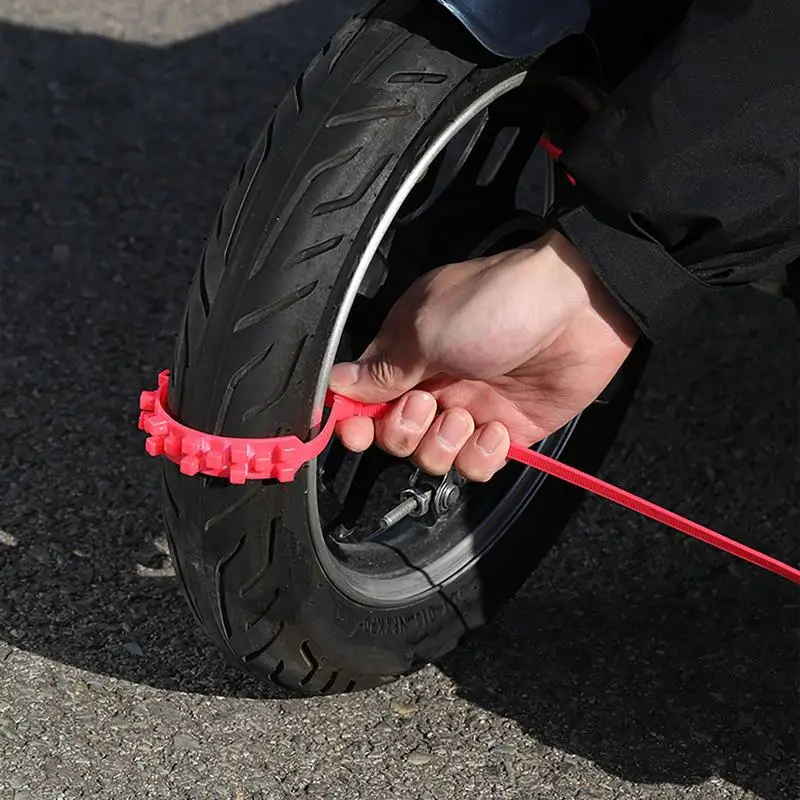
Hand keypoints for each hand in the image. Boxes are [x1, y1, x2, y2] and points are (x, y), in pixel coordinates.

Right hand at [329, 230, 638, 481]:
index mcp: (406, 350)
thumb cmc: (499, 302)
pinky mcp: (506, 430)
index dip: (352, 418)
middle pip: (392, 434)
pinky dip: (481, 455)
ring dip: (443, 444)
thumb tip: (337, 384)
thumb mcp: (428, 329)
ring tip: (467, 416)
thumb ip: (383, 367)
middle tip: (425, 405)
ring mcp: (469, 407)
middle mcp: (432, 381)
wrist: (581, 307)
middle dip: (402, 431)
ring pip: (431, 456)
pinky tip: (498, 429)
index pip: (362, 395)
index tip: (353, 431)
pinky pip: (475, 465)